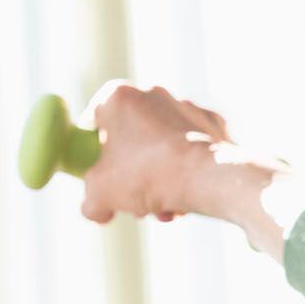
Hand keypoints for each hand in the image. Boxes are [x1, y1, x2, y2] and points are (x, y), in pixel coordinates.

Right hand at [78, 81, 233, 224]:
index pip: (94, 121)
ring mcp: (187, 106)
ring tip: (164, 210)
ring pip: (162, 148)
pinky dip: (186, 173)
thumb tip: (97, 211)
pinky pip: (191, 150)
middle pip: (131, 139)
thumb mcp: (100, 194)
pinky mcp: (214, 123)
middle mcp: (153, 92)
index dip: (92, 152)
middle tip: (134, 201)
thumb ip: (90, 201)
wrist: (209, 176)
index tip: (98, 175)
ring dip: (158, 181)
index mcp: (119, 97)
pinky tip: (188, 199)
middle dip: (130, 174)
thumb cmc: (147, 176)